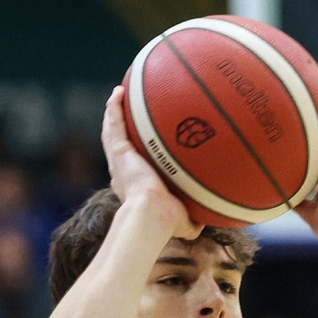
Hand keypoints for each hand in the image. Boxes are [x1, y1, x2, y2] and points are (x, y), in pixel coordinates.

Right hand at [101, 86, 198, 238]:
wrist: (153, 214)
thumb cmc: (168, 222)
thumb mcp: (183, 224)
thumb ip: (192, 223)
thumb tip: (205, 225)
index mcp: (133, 186)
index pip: (130, 168)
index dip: (131, 158)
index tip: (138, 149)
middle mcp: (122, 172)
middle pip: (119, 145)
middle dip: (121, 131)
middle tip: (126, 116)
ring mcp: (118, 160)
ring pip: (112, 131)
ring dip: (113, 113)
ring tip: (119, 95)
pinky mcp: (118, 151)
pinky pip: (114, 123)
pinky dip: (114, 107)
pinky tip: (119, 92)